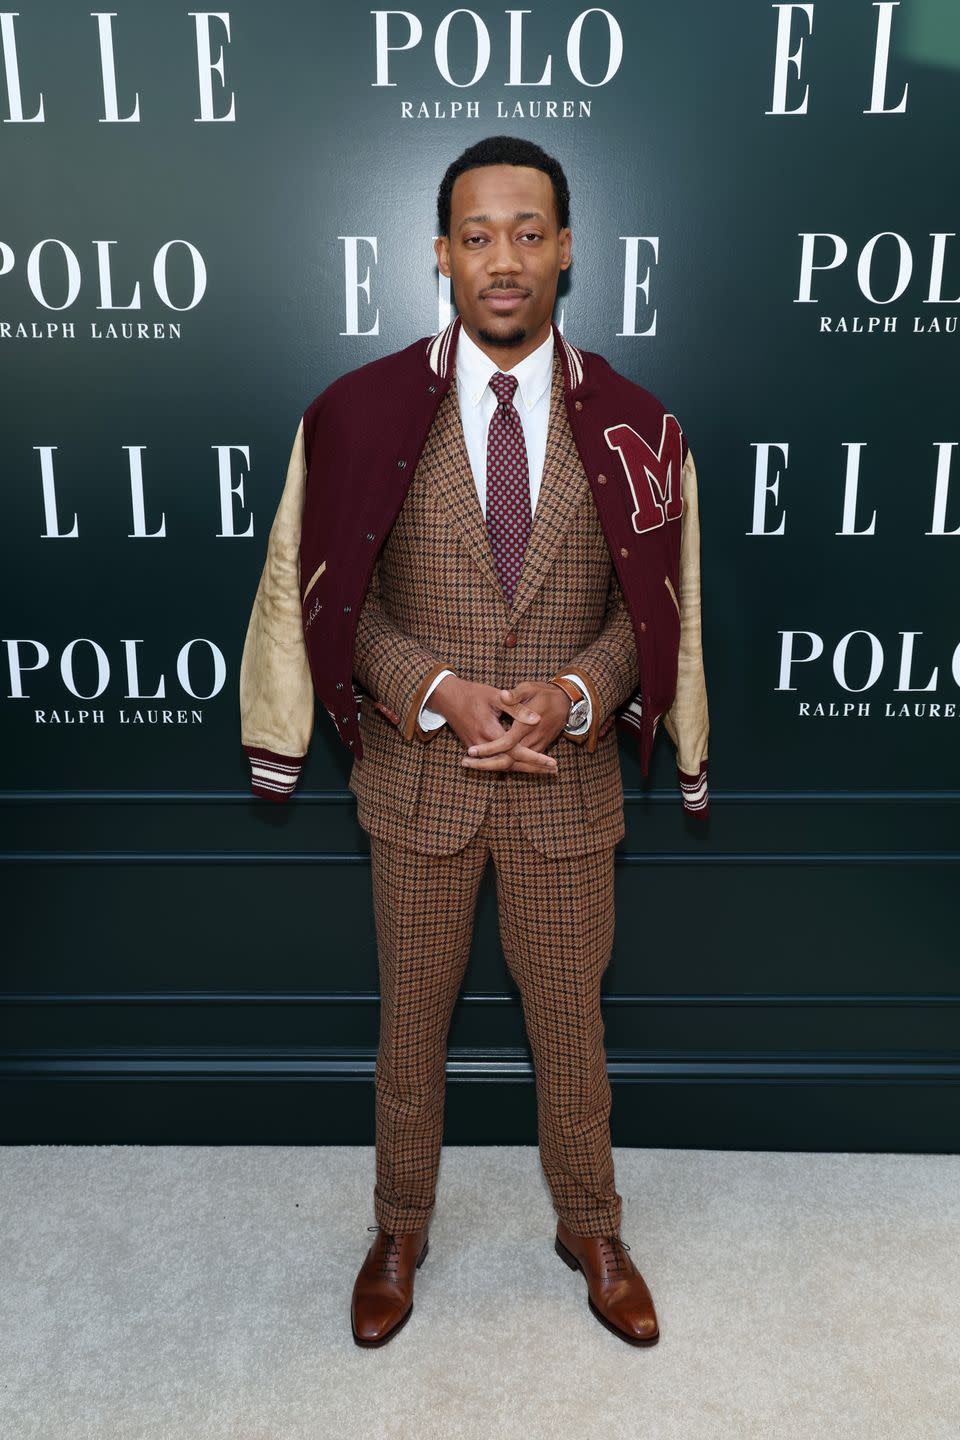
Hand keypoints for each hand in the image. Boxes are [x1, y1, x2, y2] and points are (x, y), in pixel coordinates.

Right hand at [428, 674, 566, 774]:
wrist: (447, 697)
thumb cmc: (472, 693)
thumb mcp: (495, 696)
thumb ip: (517, 709)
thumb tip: (537, 719)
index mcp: (490, 731)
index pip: (516, 751)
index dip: (535, 758)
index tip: (551, 761)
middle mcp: (482, 745)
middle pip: (511, 764)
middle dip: (533, 768)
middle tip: (554, 770)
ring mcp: (476, 748)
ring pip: (502, 765)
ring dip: (524, 769)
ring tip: (545, 771)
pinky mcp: (473, 748)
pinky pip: (494, 762)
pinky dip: (510, 765)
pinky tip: (524, 766)